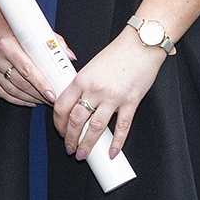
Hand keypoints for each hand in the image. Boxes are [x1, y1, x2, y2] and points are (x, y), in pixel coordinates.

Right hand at [0, 0, 50, 107]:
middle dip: (38, 94)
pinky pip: (1, 92)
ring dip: (29, 98)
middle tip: (52, 99)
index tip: (52, 94)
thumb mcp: (31, 26)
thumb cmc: (10, 22)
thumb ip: (53, 41)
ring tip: (43, 100)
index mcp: (7, 44)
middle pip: (20, 83)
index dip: (41, 84)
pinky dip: (16, 99)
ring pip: (12, 91)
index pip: (27, 70)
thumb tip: (69, 56)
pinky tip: (28, 100)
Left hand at [49, 34, 166, 160]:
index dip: (58, 124)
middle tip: (70, 148)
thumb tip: (74, 105)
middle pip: (76, 120)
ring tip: (83, 154)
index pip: (61, 106)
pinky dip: (117, 143)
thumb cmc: (117, 54)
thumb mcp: (91, 67)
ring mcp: (113, 97)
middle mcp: (94, 89)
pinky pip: (122, 127)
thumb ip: (82, 85)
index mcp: (81, 79)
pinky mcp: (131, 101)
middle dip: (70, 138)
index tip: (60, 132)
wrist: (141, 45)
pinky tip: (112, 152)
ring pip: (95, 127)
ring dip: (87, 144)